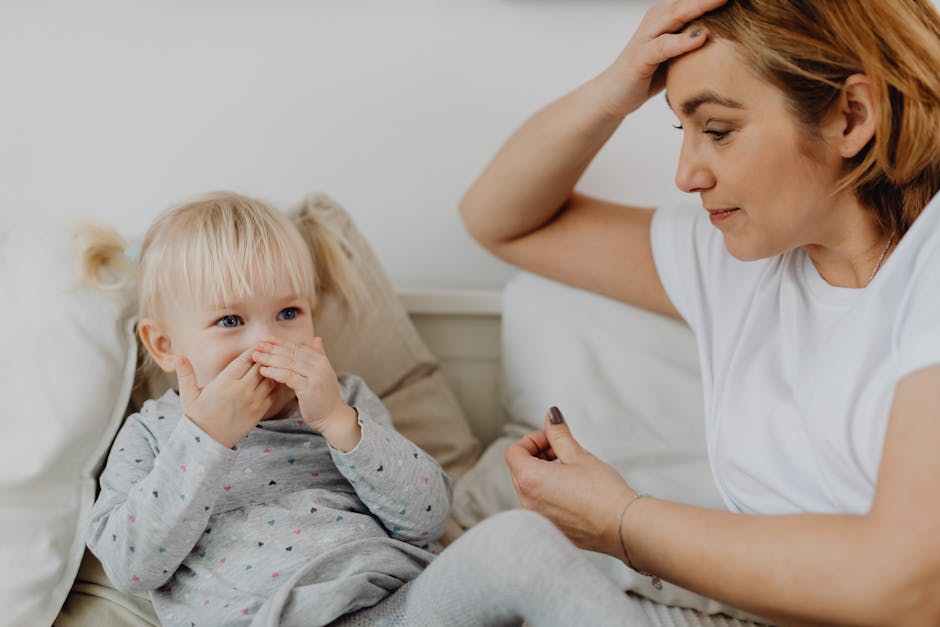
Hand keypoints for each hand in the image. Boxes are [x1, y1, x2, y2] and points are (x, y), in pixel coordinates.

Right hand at [176, 348, 274, 448]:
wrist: (208, 442)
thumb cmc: (197, 416)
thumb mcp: (188, 395)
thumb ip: (186, 374)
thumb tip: (179, 356)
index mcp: (225, 382)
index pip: (245, 359)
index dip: (253, 351)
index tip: (257, 345)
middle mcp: (242, 389)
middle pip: (260, 366)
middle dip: (264, 357)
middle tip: (269, 350)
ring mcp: (253, 400)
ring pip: (270, 377)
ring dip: (272, 369)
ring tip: (274, 363)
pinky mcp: (260, 411)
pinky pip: (274, 392)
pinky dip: (276, 383)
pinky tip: (276, 378)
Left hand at [252, 337, 358, 448]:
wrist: (333, 417)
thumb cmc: (324, 397)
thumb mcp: (323, 373)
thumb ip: (319, 356)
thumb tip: (317, 339)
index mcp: (321, 360)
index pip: (297, 347)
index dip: (280, 342)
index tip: (265, 339)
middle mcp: (319, 365)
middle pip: (291, 353)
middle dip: (272, 348)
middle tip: (257, 345)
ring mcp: (315, 376)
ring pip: (288, 363)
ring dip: (270, 359)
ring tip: (256, 356)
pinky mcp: (309, 388)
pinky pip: (288, 377)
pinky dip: (274, 372)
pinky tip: (263, 371)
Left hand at [504, 408, 634, 556]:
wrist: (622, 526)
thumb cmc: (603, 493)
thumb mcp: (578, 455)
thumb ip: (558, 434)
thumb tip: (551, 418)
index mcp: (530, 480)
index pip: (514, 452)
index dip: (532, 440)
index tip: (551, 438)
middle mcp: (528, 502)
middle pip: (519, 469)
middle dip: (537, 454)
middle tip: (561, 450)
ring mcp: (538, 518)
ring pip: (529, 487)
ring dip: (543, 472)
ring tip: (570, 469)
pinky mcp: (551, 528)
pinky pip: (541, 504)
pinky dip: (550, 491)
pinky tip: (573, 488)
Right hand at [596, 0, 726, 116]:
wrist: (615, 94)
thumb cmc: (649, 73)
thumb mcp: (678, 52)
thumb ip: (697, 39)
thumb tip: (732, 36)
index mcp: (667, 15)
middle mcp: (657, 19)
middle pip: (689, 0)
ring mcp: (647, 36)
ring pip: (676, 15)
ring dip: (701, 6)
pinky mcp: (640, 57)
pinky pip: (663, 46)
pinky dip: (682, 42)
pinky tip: (701, 37)